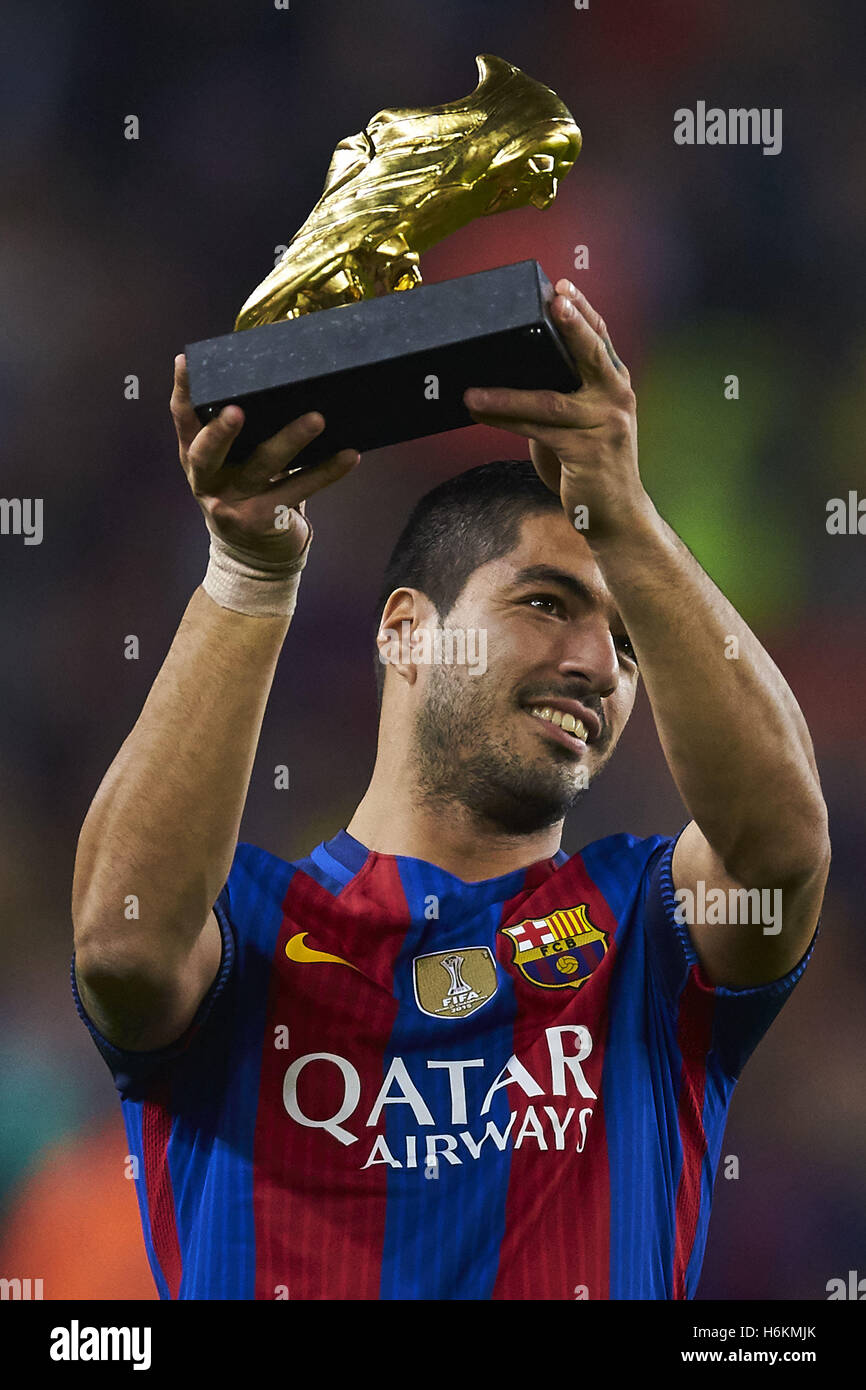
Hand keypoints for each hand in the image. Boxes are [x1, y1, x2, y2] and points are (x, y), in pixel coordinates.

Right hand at [170, 355, 359, 561]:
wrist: (253, 555)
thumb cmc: (246, 490)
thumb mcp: (231, 462)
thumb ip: (241, 430)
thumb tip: (279, 375)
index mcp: (194, 457)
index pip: (182, 420)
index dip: (182, 391)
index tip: (186, 361)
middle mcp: (207, 480)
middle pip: (206, 453)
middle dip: (220, 431)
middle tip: (237, 410)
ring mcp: (233, 503)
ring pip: (262, 467)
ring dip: (291, 440)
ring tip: (316, 419)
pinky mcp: (263, 519)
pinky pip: (299, 489)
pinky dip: (326, 472)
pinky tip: (350, 456)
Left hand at [463, 281, 651, 544]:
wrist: (615, 515)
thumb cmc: (589, 466)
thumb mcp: (577, 425)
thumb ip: (557, 398)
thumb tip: (509, 375)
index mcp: (615, 384)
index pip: (600, 339)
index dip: (583, 311)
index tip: (563, 285)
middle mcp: (616, 398)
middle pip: (591, 352)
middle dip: (572, 322)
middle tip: (554, 297)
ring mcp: (605, 424)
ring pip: (549, 399)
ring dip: (504, 393)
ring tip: (472, 387)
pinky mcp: (587, 451)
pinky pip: (537, 430)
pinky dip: (504, 419)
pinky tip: (478, 410)